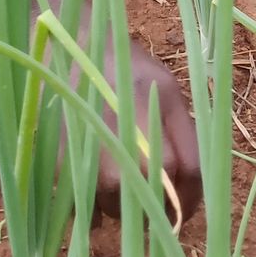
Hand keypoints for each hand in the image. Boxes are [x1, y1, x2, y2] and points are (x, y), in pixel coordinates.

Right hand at [82, 39, 202, 223]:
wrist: (65, 42)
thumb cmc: (121, 64)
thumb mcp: (163, 85)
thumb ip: (181, 131)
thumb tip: (188, 185)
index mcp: (162, 99)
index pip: (190, 168)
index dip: (192, 199)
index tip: (186, 212)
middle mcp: (129, 122)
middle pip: (155, 189)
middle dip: (159, 210)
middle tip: (156, 213)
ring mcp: (95, 139)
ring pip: (119, 203)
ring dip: (126, 210)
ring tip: (123, 197)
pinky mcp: (63, 151)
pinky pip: (85, 203)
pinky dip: (94, 211)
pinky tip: (97, 199)